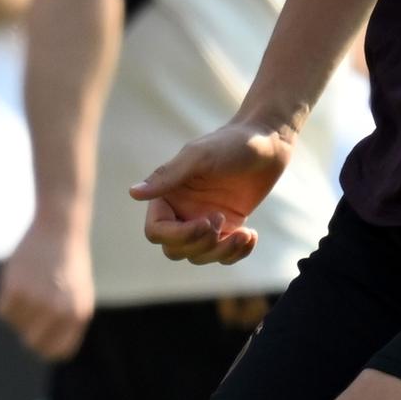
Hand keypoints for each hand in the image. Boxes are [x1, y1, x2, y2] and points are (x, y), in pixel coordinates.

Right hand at [0, 213, 96, 362]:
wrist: (59, 229)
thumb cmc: (68, 264)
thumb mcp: (78, 296)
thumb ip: (66, 323)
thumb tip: (43, 350)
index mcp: (78, 316)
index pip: (56, 351)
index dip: (45, 346)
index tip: (38, 336)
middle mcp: (58, 312)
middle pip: (31, 343)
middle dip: (27, 330)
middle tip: (30, 310)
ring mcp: (36, 301)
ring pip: (14, 325)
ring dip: (16, 310)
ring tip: (27, 288)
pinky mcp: (14, 289)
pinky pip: (1, 312)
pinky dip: (4, 301)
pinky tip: (15, 284)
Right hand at [127, 121, 293, 265]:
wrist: (267, 143)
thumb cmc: (231, 144)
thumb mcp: (198, 158)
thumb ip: (166, 177)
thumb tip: (133, 193)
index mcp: (168, 195)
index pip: (156, 231)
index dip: (178, 235)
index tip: (206, 222)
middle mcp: (182, 211)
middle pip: (175, 249)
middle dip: (200, 245)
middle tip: (221, 220)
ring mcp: (204, 221)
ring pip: (199, 256)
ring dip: (221, 252)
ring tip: (245, 234)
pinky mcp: (227, 228)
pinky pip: (223, 255)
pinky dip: (237, 253)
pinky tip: (251, 235)